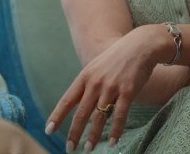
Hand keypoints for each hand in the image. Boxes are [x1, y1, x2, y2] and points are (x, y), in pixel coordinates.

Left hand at [46, 26, 157, 151]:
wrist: (141, 46)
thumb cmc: (118, 58)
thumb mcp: (96, 67)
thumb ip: (87, 83)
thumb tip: (77, 102)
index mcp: (85, 77)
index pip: (66, 101)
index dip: (57, 117)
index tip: (48, 130)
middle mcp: (95, 83)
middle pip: (81, 113)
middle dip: (74, 133)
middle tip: (69, 149)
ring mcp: (112, 88)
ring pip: (99, 117)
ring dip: (93, 136)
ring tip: (88, 149)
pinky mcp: (128, 92)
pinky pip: (119, 116)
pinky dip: (115, 131)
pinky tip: (112, 142)